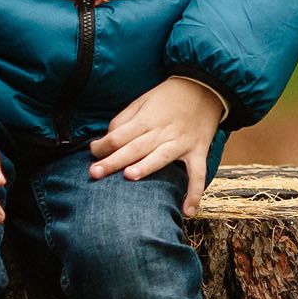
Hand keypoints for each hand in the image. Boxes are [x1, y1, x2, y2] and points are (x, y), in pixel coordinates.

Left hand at [88, 77, 223, 215]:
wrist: (204, 87)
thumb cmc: (168, 96)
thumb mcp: (143, 100)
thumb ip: (124, 119)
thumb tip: (108, 138)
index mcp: (147, 118)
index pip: (120, 134)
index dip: (103, 144)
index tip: (93, 152)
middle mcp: (164, 131)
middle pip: (135, 147)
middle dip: (114, 161)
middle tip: (95, 173)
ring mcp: (182, 142)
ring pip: (161, 157)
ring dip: (146, 167)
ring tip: (129, 177)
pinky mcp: (198, 151)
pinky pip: (197, 174)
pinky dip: (194, 192)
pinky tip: (187, 211)